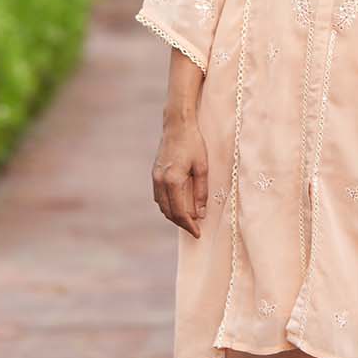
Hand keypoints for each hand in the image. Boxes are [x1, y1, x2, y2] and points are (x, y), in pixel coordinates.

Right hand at [152, 121, 208, 237]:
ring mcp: (155, 177)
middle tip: (194, 229)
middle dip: (181, 223)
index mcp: (173, 180)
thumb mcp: (203, 168)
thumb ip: (201, 192)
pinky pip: (159, 196)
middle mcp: (160, 180)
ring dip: (173, 214)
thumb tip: (201, 213)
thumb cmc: (194, 143)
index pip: (179, 212)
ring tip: (188, 219)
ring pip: (162, 205)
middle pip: (168, 211)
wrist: (177, 125)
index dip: (189, 225)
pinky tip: (178, 205)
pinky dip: (168, 204)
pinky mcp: (154, 173)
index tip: (198, 233)